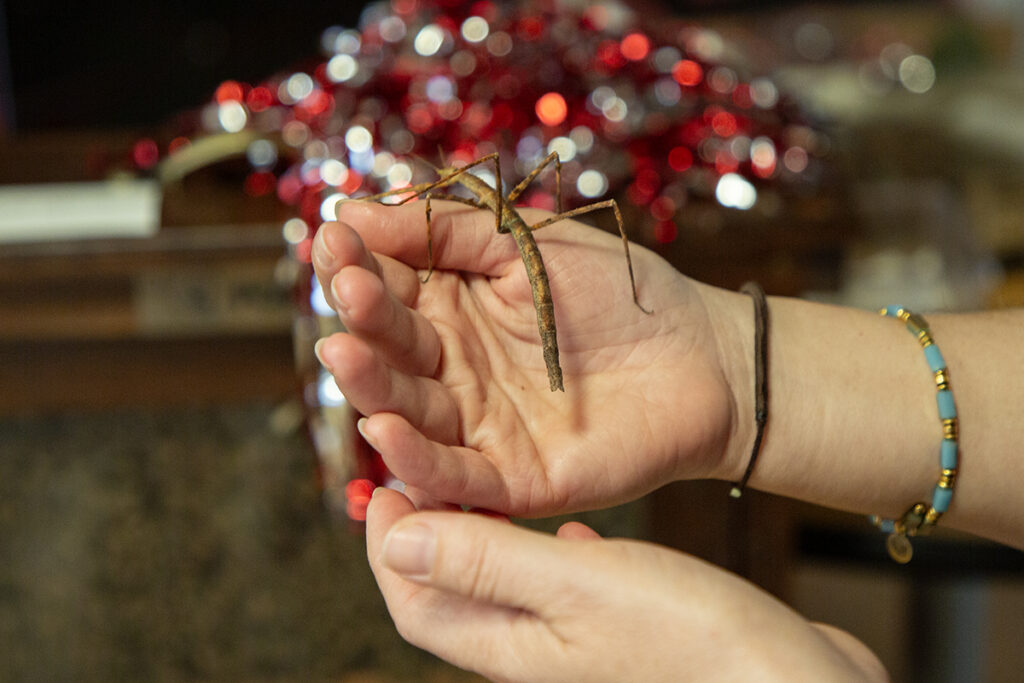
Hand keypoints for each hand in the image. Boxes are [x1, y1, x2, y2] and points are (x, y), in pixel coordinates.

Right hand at [313, 200, 750, 515]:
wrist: (703, 355)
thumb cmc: (619, 291)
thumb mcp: (527, 241)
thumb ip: (446, 230)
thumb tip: (353, 209)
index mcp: (453, 306)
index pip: (387, 286)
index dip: (356, 264)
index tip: (332, 236)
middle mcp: (453, 367)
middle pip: (390, 348)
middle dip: (362, 318)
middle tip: (348, 287)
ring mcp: (477, 424)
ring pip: (408, 412)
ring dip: (372, 386)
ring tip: (345, 352)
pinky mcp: (509, 477)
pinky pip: (453, 474)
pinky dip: (416, 459)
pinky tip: (384, 429)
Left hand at [366, 487, 886, 681]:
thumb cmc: (695, 641)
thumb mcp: (578, 586)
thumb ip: (487, 562)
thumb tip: (396, 539)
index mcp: (508, 645)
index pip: (412, 595)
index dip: (387, 537)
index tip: (384, 476)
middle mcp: (532, 647)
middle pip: (449, 588)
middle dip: (423, 529)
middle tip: (421, 466)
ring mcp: (576, 640)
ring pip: (501, 580)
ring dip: (478, 533)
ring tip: (483, 485)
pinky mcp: (620, 626)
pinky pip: (558, 584)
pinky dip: (546, 551)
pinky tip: (570, 530)